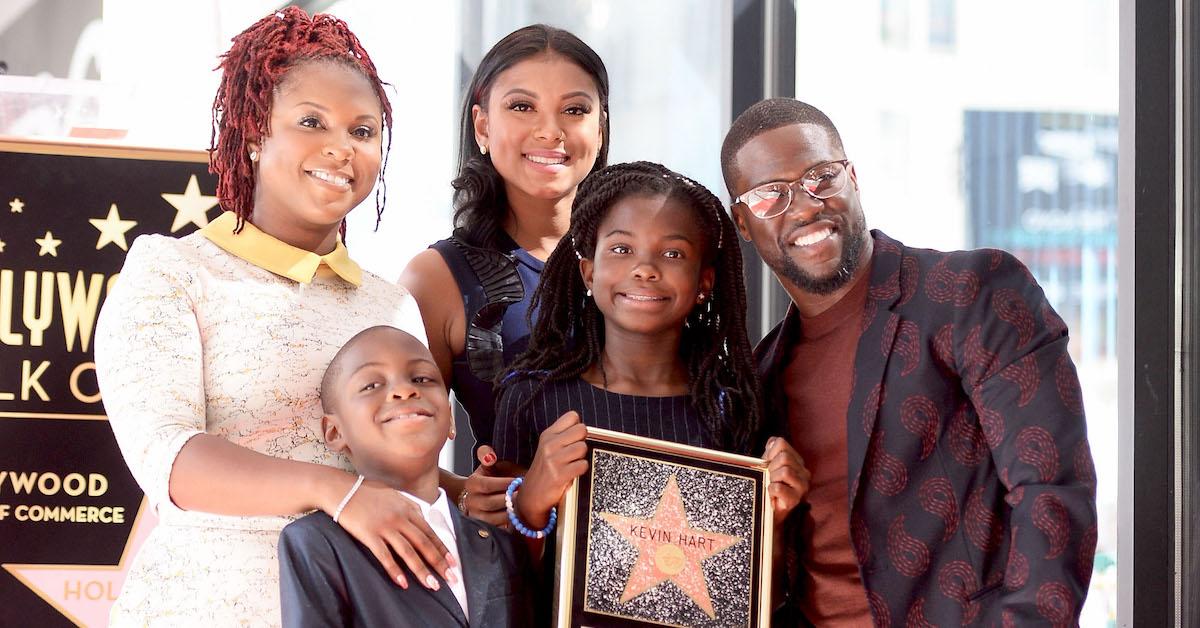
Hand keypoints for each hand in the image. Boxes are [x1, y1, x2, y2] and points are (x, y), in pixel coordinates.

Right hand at [334, 478, 456, 590]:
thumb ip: (410, 507)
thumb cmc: (367, 492)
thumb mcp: (395, 495)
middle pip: (424, 544)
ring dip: (421, 570)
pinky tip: (403, 583)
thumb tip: (423, 517)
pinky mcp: (369, 535)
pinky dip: (395, 570)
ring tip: (432, 585)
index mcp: (408, 509)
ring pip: (408, 552)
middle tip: (451, 579)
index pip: (430, 533)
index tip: (454, 563)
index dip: (443, 549)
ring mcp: (385, 527)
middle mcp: (400, 518)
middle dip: (439, 563)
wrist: (342, 489)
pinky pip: (384, 556)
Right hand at [460, 445, 518, 528]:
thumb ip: (487, 455)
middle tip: (523, 495)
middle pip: (491, 503)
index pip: (487, 485)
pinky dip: (510, 524)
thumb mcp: (490, 464)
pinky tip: (520, 517)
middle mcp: (470, 502)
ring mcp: (476, 517)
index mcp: (471, 484)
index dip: (503, 484)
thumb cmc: (492, 477)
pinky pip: (499, 529)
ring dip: (511, 513)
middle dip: (509, 499)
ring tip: (523, 506)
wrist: (484, 496)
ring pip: (495, 519)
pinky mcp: (485, 529)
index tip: (518, 481)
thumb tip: (489, 456)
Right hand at [518, 411, 588, 527]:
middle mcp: (549, 444)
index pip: (572, 416)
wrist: (531, 497)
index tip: (572, 438)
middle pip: (581, 429)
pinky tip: (572, 473)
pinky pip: (583, 465)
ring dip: (581, 457)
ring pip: (583, 447)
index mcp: (547, 435)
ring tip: (571, 464)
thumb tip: (583, 428)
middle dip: (582, 441)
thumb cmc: (544, 471)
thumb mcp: (548, 448)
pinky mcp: (560, 475)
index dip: (577, 427)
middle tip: (573, 452)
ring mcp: (553, 460)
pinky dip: (581, 470)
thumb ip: (563, 436)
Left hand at [763, 436, 809, 527]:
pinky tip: (772, 494)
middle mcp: (804, 472)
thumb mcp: (767, 465)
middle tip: (768, 478)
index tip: (766, 464)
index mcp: (797, 461)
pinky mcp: (796, 499)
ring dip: (771, 479)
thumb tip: (772, 442)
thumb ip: (770, 451)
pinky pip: (779, 487)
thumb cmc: (767, 486)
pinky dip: (771, 489)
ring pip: (785, 471)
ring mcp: (802, 486)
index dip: (769, 453)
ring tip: (771, 486)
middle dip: (770, 467)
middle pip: (784, 457)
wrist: (767, 512)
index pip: (781, 443)